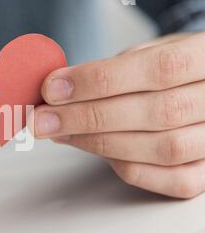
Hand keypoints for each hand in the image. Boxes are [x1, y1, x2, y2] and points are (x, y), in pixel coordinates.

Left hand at [34, 32, 204, 198]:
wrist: (204, 86)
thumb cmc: (171, 68)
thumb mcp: (150, 52)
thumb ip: (112, 70)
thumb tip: (59, 90)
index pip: (160, 69)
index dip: (101, 80)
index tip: (54, 88)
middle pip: (157, 112)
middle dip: (89, 116)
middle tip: (43, 118)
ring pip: (162, 149)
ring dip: (98, 141)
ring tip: (59, 131)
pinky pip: (170, 180)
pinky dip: (124, 166)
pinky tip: (92, 148)